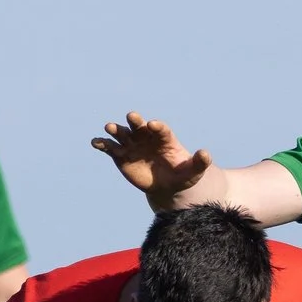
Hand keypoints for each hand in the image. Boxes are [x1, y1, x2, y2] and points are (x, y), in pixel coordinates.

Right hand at [91, 111, 211, 206]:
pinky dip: (102, 144)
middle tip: (132, 116)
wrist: (166, 186)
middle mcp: (147, 137)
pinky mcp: (121, 155)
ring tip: (109, 128)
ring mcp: (133, 145)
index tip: (153, 124)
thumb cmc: (181, 176)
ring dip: (116, 130)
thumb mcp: (193, 172)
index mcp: (164, 138)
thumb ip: (200, 163)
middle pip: (140, 126)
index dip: (157, 127)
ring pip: (123, 134)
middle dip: (136, 121)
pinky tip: (95, 143)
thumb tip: (206, 154)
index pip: (161, 129)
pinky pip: (110, 148)